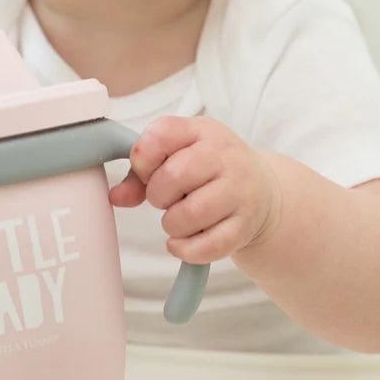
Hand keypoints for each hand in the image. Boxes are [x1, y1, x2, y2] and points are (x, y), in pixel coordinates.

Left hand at [109, 116, 280, 263]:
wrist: (263, 188)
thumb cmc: (206, 170)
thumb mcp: (177, 155)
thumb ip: (140, 173)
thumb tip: (116, 197)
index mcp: (202, 130)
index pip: (161, 133)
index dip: (143, 158)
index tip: (147, 171)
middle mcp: (225, 155)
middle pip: (173, 175)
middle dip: (157, 194)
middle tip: (164, 198)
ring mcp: (240, 190)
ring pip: (191, 213)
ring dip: (171, 223)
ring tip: (177, 218)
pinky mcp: (246, 225)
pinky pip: (209, 246)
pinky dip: (186, 249)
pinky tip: (181, 242)